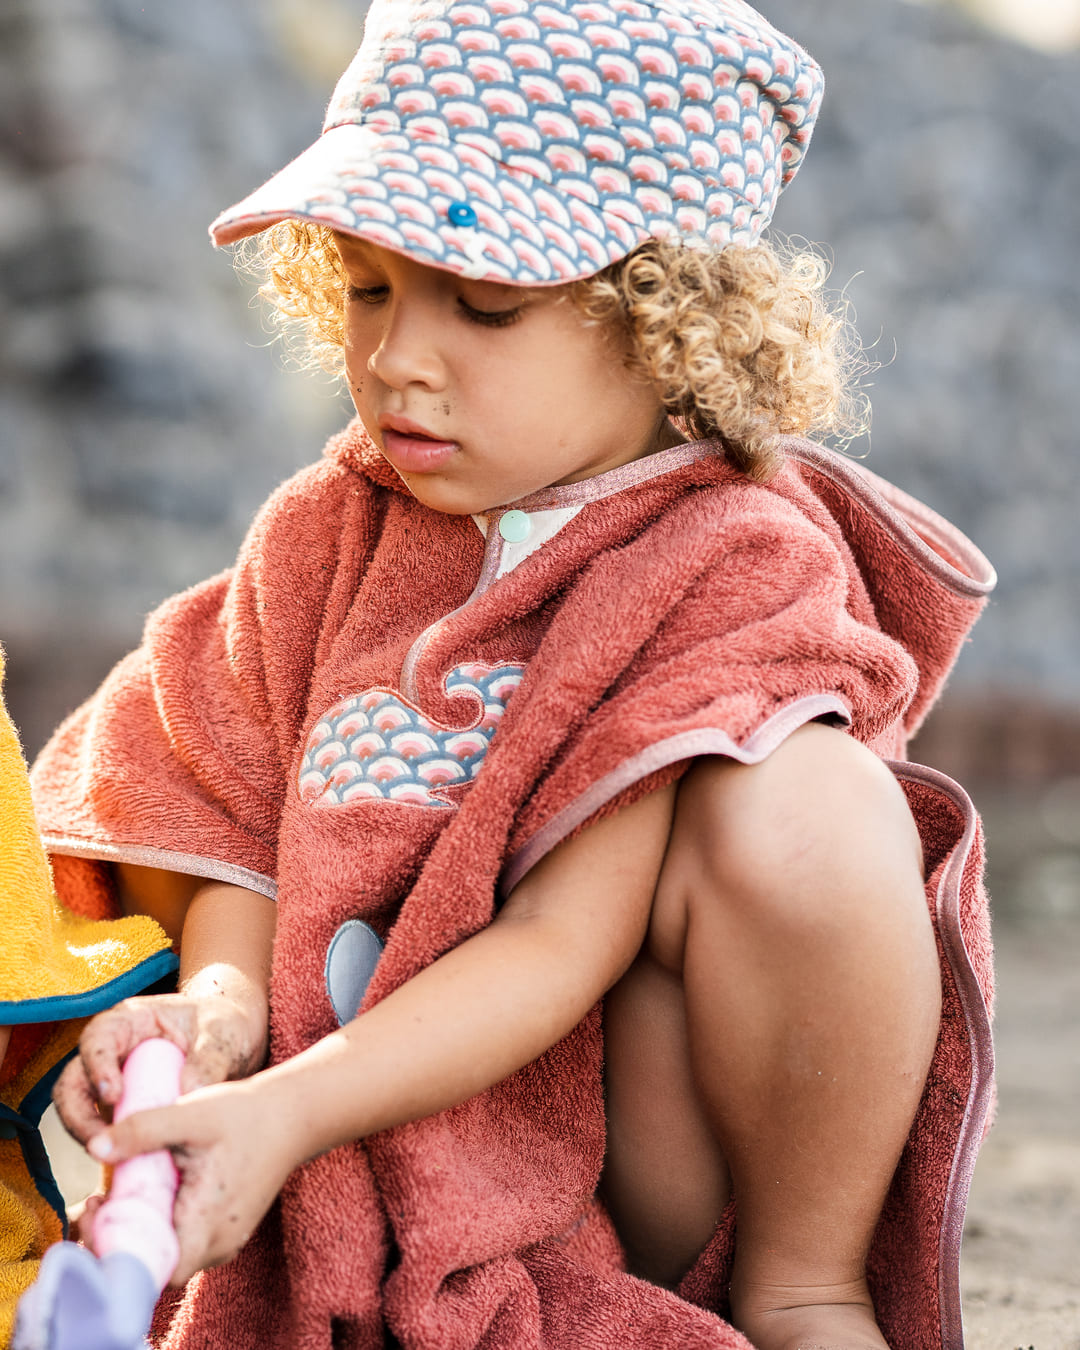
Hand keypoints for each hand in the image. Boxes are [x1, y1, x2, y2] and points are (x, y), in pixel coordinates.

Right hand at [53, 992, 266, 1149]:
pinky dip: (113, 1148)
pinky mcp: (125, 1109)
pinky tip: (129, 1166)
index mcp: (132, 1021)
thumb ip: (210, 1057)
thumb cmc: (226, 1025)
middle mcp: (114, 1050)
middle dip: (78, 1114)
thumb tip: (189, 1090)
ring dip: (89, 1136)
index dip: (97, 1066)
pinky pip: (107, 1130)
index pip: (98, 1038)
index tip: (113, 1095)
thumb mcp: (224, 1034)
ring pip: (80, 1110)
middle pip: (74, 1080)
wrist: (237, 1041)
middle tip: (100, 1143)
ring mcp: (116, 1081)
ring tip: (113, 1158)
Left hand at [87, 1078, 296, 1284]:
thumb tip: (95, 1147)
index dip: (119, 1249)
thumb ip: (143, 1130)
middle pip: (156, 1266)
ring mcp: (225, 1240)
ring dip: (141, 1233)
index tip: (99, 1210)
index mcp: (208, 1220)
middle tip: (98, 1200)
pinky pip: (185, 1244)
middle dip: (121, 1239)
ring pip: (170, 1256)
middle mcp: (219, 1242)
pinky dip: (162, 1227)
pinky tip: (152, 1195)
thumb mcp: (192, 1114)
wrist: (292, 1115)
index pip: (155, 1269)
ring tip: (119, 1195)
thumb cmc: (245, 1115)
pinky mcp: (227, 1231)